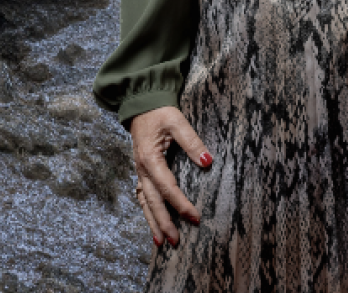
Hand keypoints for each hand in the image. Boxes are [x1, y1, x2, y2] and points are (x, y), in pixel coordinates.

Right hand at [127, 106, 211, 247]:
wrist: (141, 104)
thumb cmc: (159, 112)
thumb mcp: (177, 122)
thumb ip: (192, 142)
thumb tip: (208, 162)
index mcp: (150, 158)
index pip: (167, 187)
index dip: (181, 204)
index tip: (195, 218)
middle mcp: (142, 168)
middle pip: (153, 201)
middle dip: (163, 222)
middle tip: (175, 241)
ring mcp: (140, 171)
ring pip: (145, 202)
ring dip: (152, 222)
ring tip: (160, 243)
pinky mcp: (142, 171)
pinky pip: (143, 196)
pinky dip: (148, 211)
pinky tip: (153, 223)